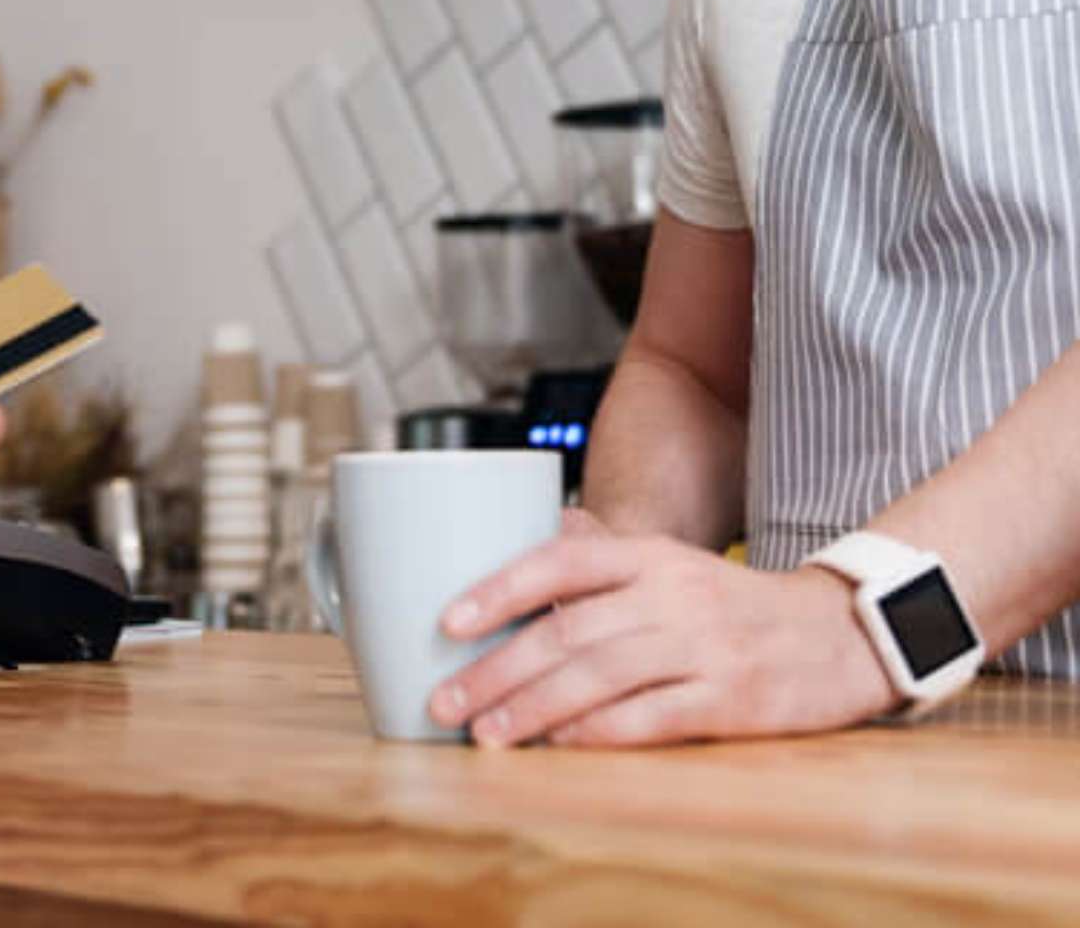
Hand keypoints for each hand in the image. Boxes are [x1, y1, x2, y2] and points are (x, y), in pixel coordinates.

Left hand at [429, 531, 896, 746]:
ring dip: (534, 707)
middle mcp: (670, 593)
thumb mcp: (669, 563)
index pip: (559, 560)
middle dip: (497, 668)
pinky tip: (558, 744)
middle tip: (446, 699)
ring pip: (600, 675)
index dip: (498, 589)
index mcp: (647, 555)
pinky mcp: (731, 699)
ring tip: (486, 731)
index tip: (447, 621)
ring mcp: (703, 646)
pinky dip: (599, 732)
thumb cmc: (730, 603)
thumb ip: (601, 558)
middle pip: (568, 629)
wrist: (838, 634)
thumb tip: (527, 540)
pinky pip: (652, 717)